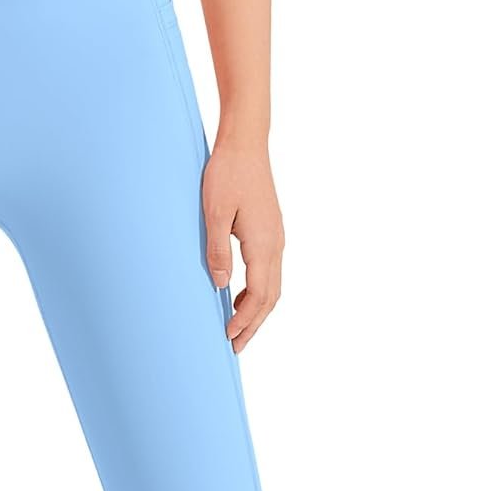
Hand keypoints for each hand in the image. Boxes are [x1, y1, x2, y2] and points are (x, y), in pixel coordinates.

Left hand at [202, 136, 284, 352]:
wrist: (246, 143)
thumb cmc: (227, 174)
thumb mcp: (215, 214)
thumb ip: (218, 251)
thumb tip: (220, 286)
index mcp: (264, 244)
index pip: (258, 295)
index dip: (244, 320)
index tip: (228, 336)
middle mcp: (276, 244)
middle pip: (270, 298)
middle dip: (254, 324)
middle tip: (236, 346)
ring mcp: (276, 237)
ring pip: (273, 286)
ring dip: (257, 310)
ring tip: (238, 328)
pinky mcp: (271, 231)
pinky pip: (269, 271)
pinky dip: (258, 291)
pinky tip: (240, 294)